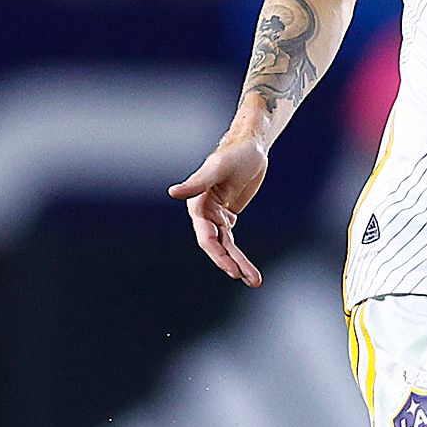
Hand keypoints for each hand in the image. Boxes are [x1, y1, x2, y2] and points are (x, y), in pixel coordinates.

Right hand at [171, 135, 269, 286]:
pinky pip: (231, 241)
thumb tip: (173, 192)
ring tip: (254, 280)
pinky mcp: (227, 216)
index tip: (232, 269)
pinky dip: (239, 255)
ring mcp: (216, 216)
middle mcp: (204, 213)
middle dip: (230, 263)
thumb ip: (196, 183)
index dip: (218, 254)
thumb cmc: (233, 154)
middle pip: (215, 245)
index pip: (206, 236)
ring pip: (225, 246)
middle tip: (244, 277)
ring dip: (238, 263)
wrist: (250, 146)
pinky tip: (248, 271)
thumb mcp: (217, 168)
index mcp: (198, 205)